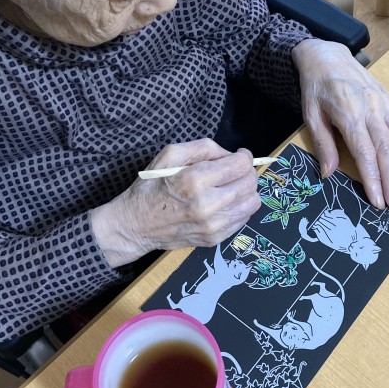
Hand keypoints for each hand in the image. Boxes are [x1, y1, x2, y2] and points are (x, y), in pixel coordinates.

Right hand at [91, 139, 261, 266]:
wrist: (136, 225)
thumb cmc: (151, 186)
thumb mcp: (170, 154)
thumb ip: (204, 148)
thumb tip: (231, 154)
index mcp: (194, 180)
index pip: (240, 165)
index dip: (243, 156)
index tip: (238, 155)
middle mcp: (207, 205)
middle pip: (250, 184)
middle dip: (246, 172)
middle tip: (233, 170)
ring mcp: (212, 226)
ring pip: (252, 203)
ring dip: (245, 191)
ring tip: (230, 186)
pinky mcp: (214, 239)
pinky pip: (243, 220)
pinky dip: (238, 208)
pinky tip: (223, 202)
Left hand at [291, 39, 388, 208]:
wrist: (328, 56)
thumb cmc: (316, 87)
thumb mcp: (310, 114)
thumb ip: (322, 143)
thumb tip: (328, 173)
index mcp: (349, 113)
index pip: (365, 151)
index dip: (373, 178)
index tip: (377, 200)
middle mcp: (372, 110)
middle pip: (387, 150)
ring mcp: (385, 106)